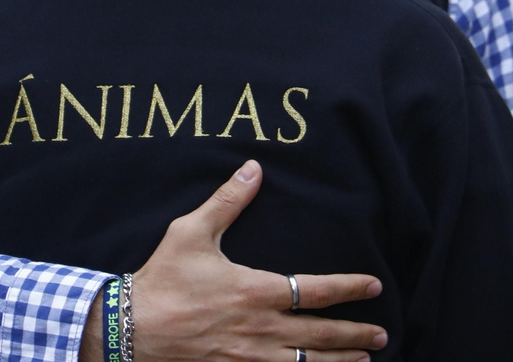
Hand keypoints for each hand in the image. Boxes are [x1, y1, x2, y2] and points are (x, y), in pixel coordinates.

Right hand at [121, 160, 386, 361]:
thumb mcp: (190, 232)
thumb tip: (252, 169)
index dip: (348, 288)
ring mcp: (249, 356)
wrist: (131, 328)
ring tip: (364, 361)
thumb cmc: (163, 279)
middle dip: (355, 335)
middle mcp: (260, 328)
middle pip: (320, 335)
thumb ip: (226, 202)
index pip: (315, 291)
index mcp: (255, 291)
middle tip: (381, 334)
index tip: (374, 285)